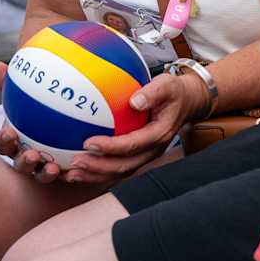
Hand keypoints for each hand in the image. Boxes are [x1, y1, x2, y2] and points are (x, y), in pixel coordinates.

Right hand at [0, 60, 65, 183]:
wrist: (57, 133)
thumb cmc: (34, 113)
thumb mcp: (23, 99)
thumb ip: (10, 84)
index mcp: (14, 141)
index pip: (2, 143)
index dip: (2, 140)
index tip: (8, 133)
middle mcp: (26, 157)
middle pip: (20, 162)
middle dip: (24, 161)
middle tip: (32, 154)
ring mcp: (42, 168)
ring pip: (41, 174)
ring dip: (45, 173)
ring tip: (53, 168)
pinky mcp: (63, 174)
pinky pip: (66, 177)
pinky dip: (71, 175)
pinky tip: (80, 169)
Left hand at [61, 72, 205, 184]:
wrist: (187, 103)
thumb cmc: (174, 92)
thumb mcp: (167, 85)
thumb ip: (152, 92)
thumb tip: (134, 101)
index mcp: (160, 134)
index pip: (133, 144)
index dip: (111, 147)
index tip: (89, 143)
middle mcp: (153, 150)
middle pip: (124, 166)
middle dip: (98, 167)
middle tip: (75, 162)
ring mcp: (146, 155)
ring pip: (120, 172)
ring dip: (96, 175)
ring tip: (72, 174)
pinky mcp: (139, 156)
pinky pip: (118, 168)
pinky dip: (99, 173)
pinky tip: (80, 170)